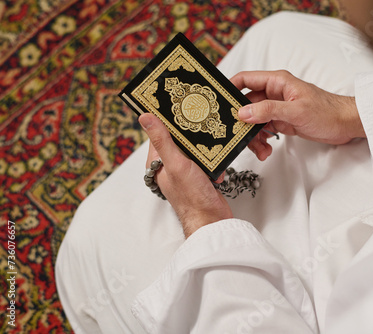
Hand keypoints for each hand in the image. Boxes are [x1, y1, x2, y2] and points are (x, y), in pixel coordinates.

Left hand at [139, 114, 232, 237]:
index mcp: (157, 163)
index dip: (168, 119)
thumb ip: (162, 140)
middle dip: (192, 135)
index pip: (159, 132)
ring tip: (211, 153)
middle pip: (180, 139)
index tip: (178, 105)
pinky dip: (214, 164)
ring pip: (195, 149)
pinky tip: (216, 171)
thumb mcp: (176, 164)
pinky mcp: (200, 177)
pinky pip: (207, 161)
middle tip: (202, 124)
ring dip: (206, 150)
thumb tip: (145, 117)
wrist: (212, 220)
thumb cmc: (192, 197)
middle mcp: (169, 166)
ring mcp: (185, 172)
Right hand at [231, 70, 365, 160]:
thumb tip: (244, 112)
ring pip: (254, 120)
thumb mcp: (296, 111)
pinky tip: (266, 150)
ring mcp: (277, 108)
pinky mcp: (282, 121)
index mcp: (277, 82)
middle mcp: (274, 93)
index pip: (245, 79)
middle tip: (237, 135)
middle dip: (241, 121)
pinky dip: (261, 141)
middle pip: (246, 104)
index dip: (229, 88)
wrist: (346, 125)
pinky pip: (263, 130)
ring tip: (259, 149)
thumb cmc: (328, 111)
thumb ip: (268, 110)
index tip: (218, 102)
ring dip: (252, 135)